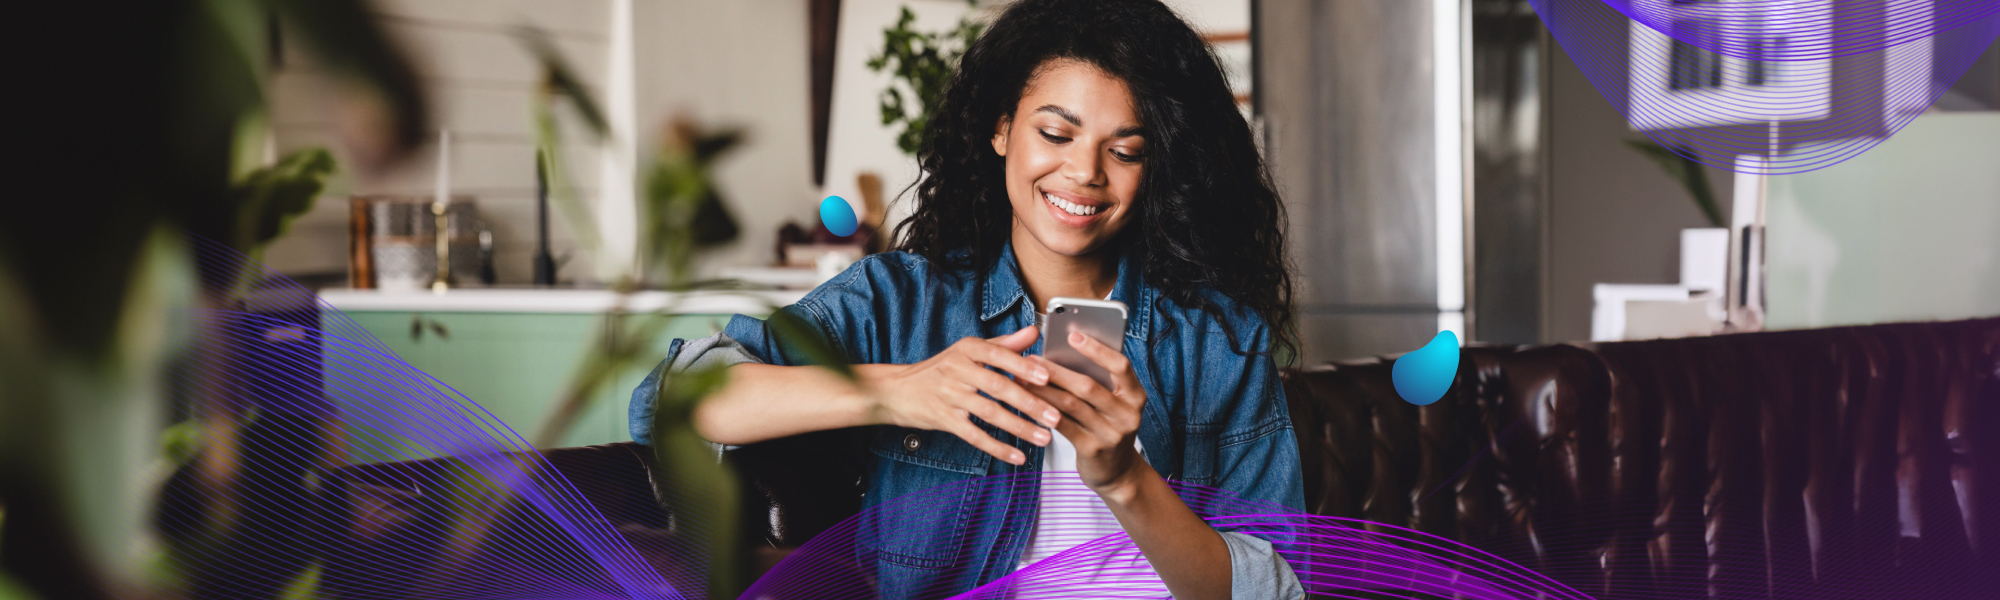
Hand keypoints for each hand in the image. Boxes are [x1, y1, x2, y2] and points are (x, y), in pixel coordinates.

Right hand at [860, 326, 1060, 465]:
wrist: (896, 390)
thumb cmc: (940, 370)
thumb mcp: (968, 351)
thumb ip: (1004, 344)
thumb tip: (1034, 331)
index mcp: (967, 349)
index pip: (999, 355)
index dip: (1023, 366)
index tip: (1047, 377)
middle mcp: (957, 369)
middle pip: (998, 386)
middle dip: (1029, 403)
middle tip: (1055, 415)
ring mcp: (949, 395)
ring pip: (989, 412)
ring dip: (1019, 427)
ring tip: (1043, 438)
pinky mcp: (943, 418)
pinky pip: (974, 435)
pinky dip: (997, 447)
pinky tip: (1017, 456)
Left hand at [1022, 329, 1146, 494]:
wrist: (1117, 472)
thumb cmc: (1108, 426)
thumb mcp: (1114, 403)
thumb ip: (1099, 381)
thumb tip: (1063, 352)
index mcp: (1135, 396)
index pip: (1120, 366)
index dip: (1097, 349)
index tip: (1073, 335)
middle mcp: (1127, 415)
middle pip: (1088, 385)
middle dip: (1056, 370)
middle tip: (1031, 359)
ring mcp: (1111, 434)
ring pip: (1071, 404)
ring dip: (1043, 389)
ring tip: (1022, 378)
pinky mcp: (1092, 450)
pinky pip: (1062, 425)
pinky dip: (1043, 411)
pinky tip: (1028, 402)